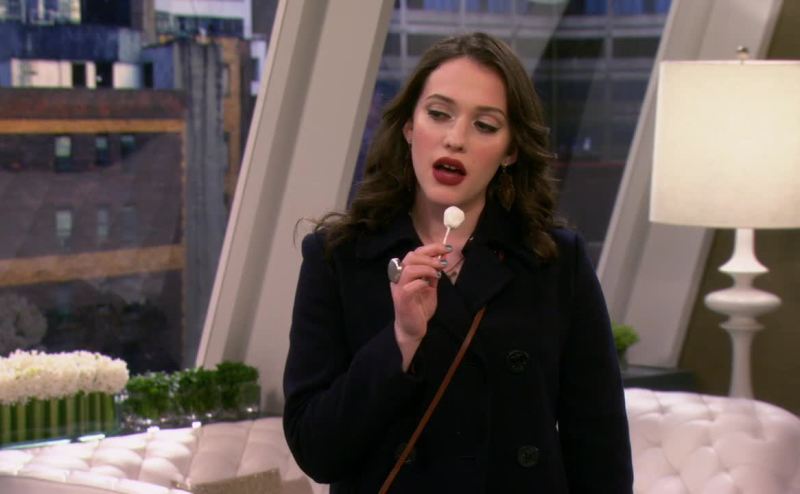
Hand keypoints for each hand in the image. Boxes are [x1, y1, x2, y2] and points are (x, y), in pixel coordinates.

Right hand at [390, 243, 449, 369]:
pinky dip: (422, 282)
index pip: (415, 253)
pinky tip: (429, 286)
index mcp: (404, 272)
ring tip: (438, 273)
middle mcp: (398, 277)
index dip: (431, 248)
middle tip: (443, 263)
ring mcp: (398, 287)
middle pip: (411, 256)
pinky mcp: (401, 298)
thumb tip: (442, 257)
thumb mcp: (429, 287)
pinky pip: (411, 285)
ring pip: (409, 268)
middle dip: (430, 256)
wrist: (412, 329)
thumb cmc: (419, 308)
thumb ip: (433, 273)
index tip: (446, 249)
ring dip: (427, 268)